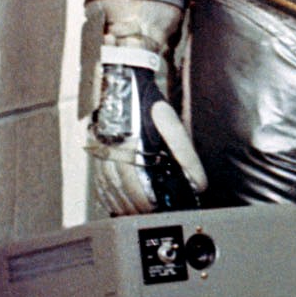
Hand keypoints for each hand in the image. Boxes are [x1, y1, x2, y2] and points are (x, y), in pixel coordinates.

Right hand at [85, 51, 207, 216]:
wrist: (121, 80)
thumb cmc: (148, 102)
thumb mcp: (172, 125)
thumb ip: (186, 155)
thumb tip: (199, 183)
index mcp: (130, 145)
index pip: (138, 184)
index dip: (148, 202)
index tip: (159, 211)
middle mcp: (112, 151)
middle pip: (123, 190)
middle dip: (137, 207)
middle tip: (151, 216)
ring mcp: (101, 151)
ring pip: (109, 188)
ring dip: (122, 205)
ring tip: (136, 215)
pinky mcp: (96, 151)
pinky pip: (99, 180)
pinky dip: (108, 195)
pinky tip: (117, 203)